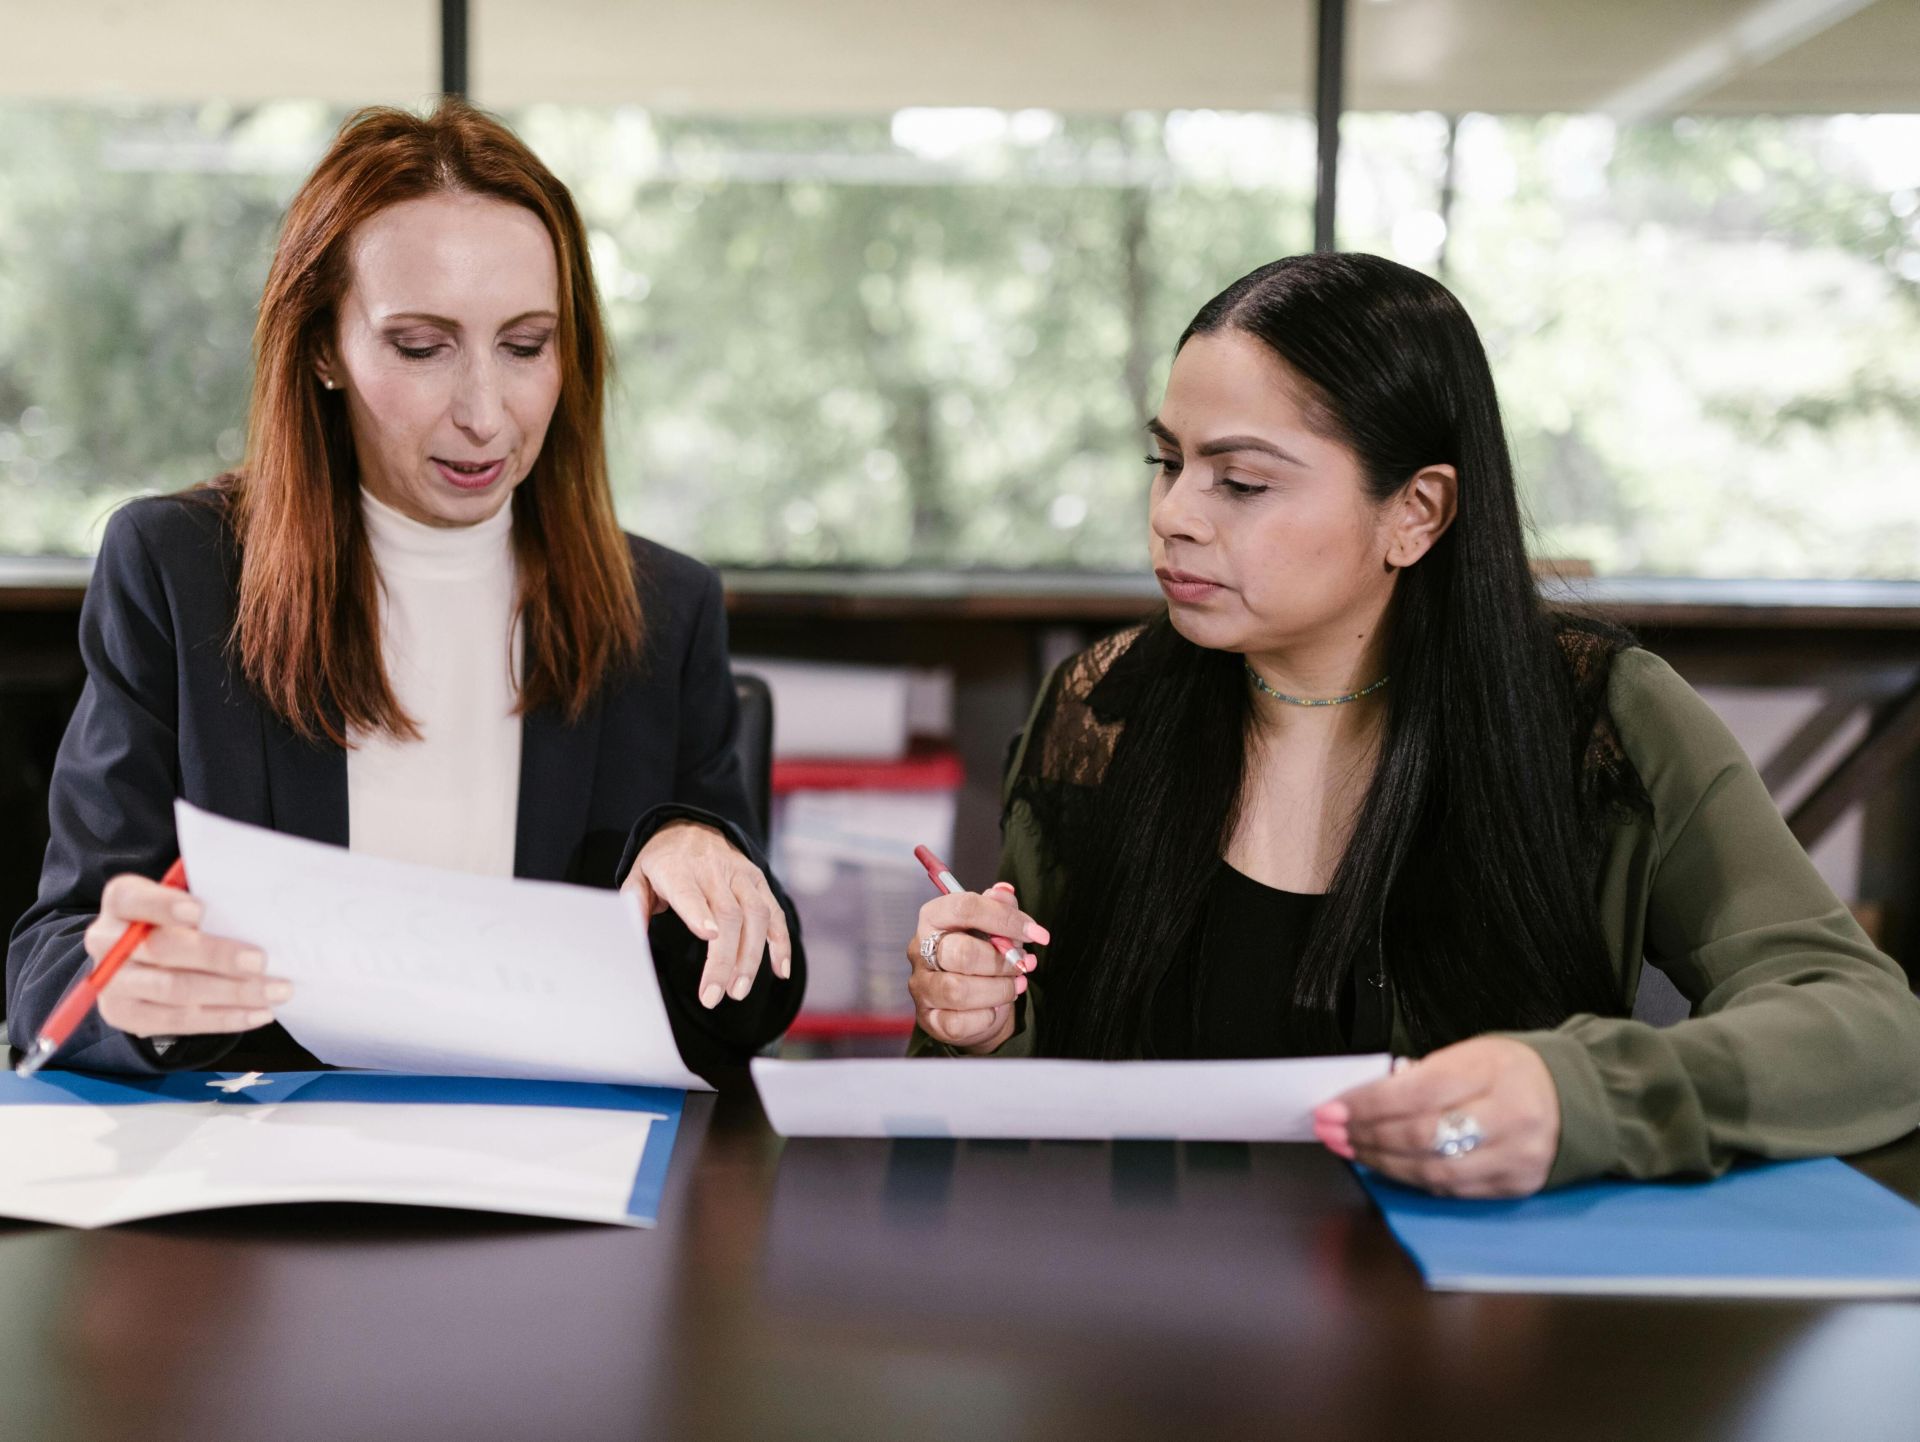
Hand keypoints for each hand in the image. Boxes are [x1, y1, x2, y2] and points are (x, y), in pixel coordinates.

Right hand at [90, 873, 287, 1037]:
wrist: (137, 960)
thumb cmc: (175, 921)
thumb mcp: (183, 900)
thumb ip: (209, 901)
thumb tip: (255, 912)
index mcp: (120, 901)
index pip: (132, 899)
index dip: (163, 906)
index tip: (200, 911)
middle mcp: (106, 940)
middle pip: (161, 950)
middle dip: (216, 956)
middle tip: (260, 961)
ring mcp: (112, 982)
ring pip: (174, 991)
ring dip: (231, 993)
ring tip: (274, 991)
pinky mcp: (124, 1015)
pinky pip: (177, 1022)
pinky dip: (224, 1018)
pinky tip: (259, 1013)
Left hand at [624, 820, 792, 1009]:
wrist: (692, 827)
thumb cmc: (663, 863)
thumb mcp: (638, 877)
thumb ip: (634, 907)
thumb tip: (632, 938)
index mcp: (678, 870)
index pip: (690, 893)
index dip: (700, 913)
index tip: (708, 936)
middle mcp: (714, 871)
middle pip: (728, 915)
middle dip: (724, 959)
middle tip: (714, 996)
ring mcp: (741, 876)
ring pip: (756, 916)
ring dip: (751, 957)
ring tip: (738, 991)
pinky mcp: (759, 882)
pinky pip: (775, 914)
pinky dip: (781, 944)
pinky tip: (780, 972)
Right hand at [907, 882, 1046, 1053]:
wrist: (974, 1002)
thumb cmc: (983, 956)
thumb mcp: (994, 927)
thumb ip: (999, 907)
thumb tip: (1004, 893)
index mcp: (934, 918)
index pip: (964, 908)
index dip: (1005, 919)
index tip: (1037, 934)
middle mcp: (921, 949)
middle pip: (960, 952)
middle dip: (1002, 962)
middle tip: (1022, 965)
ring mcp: (922, 986)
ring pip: (959, 990)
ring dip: (998, 990)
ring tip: (1015, 986)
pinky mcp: (929, 1019)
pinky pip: (958, 1022)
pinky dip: (986, 1017)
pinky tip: (995, 1008)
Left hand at [1312, 1037, 1560, 1197]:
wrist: (1575, 1096)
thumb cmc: (1510, 1070)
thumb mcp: (1469, 1053)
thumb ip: (1422, 1075)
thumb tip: (1367, 1100)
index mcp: (1491, 1070)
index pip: (1416, 1093)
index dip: (1367, 1105)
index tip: (1332, 1109)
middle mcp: (1508, 1116)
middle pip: (1422, 1136)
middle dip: (1367, 1137)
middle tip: (1332, 1133)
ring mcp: (1515, 1156)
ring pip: (1434, 1172)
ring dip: (1383, 1164)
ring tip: (1352, 1151)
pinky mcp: (1516, 1185)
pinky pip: (1453, 1191)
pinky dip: (1414, 1180)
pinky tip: (1389, 1167)